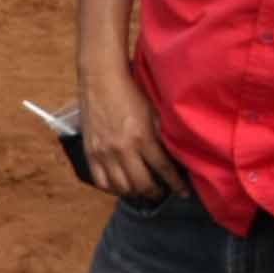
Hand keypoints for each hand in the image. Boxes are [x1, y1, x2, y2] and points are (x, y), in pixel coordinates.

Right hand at [75, 64, 172, 204]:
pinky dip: (112, 189)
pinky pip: (101, 182)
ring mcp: (104, 152)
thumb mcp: (153, 112)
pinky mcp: (90, 152)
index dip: (176, 184)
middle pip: (142, 184)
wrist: (101, 79)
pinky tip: (120, 186)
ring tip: (141, 190)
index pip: (164, 169)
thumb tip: (174, 155)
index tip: (183, 192)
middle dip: (155, 192)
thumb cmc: (130, 92)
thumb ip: (162, 134)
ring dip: (135, 193)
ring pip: (122, 187)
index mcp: (142, 137)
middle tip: (161, 192)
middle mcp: (123, 149)